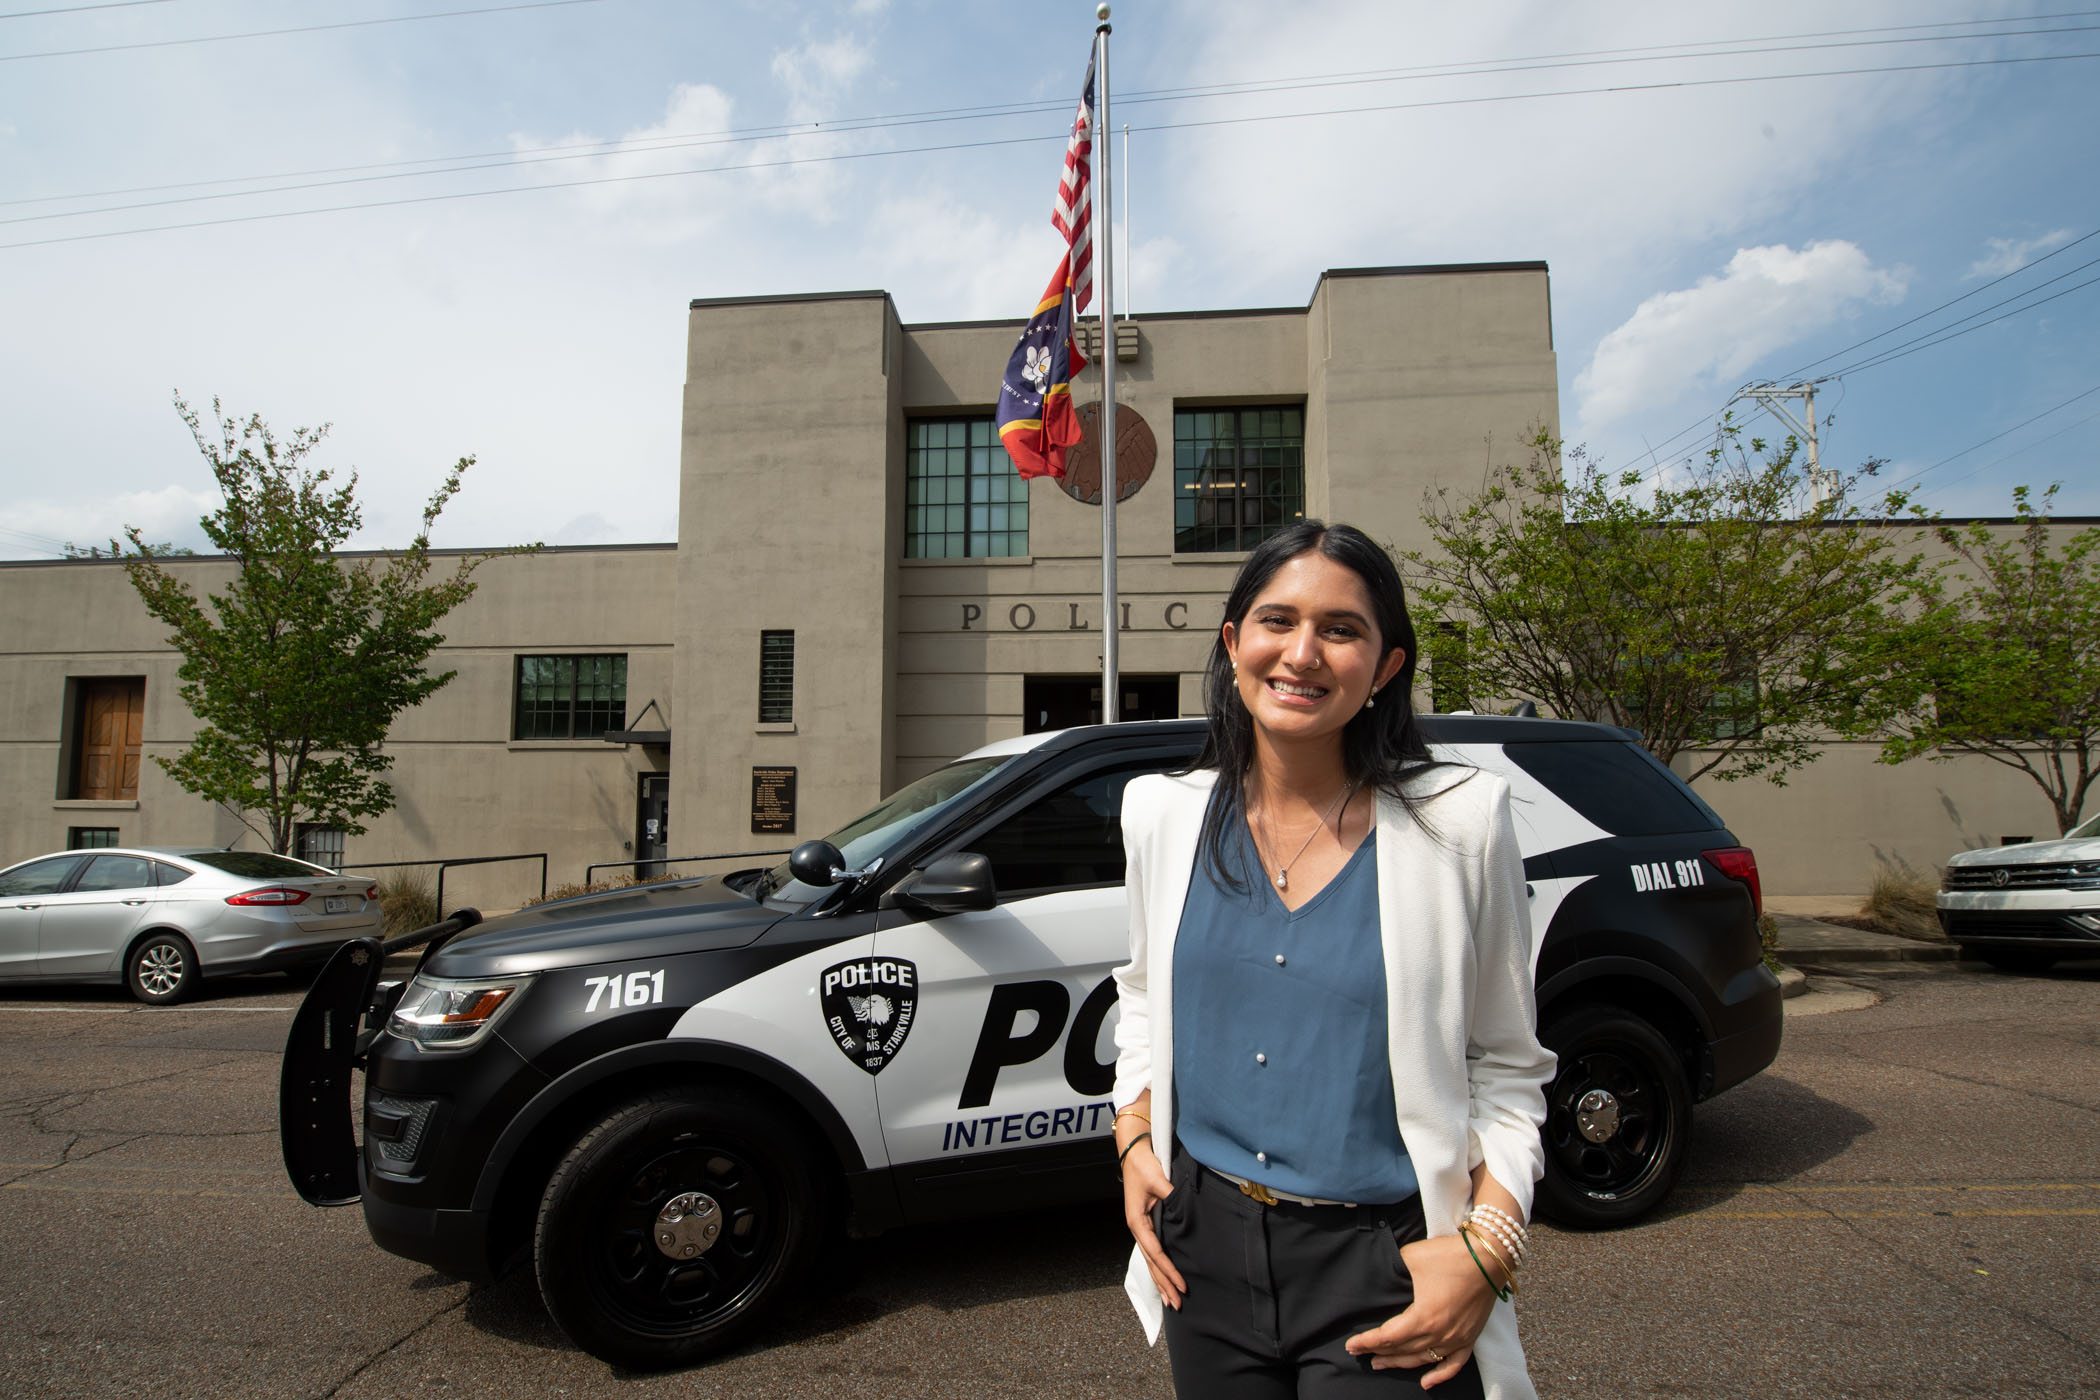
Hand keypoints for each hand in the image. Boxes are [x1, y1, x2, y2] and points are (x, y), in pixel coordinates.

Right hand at [1119, 1138, 1185, 1309]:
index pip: (1156, 1252)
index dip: (1169, 1270)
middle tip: (1177, 1304)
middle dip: (1164, 1284)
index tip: (1182, 1284)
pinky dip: (1159, 1267)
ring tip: (1170, 1301)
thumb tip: (1188, 1210)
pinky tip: (1164, 1279)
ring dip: (1161, 1281)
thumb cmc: (1144, 1166)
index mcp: (1137, 1222)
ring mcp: (1141, 1228)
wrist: (1134, 1154)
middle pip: (1152, 1263)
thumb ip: (1173, 1196)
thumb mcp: (1159, 1180)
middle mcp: (1137, 1229)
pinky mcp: (1146, 1224)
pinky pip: (1153, 1251)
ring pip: (1151, 1261)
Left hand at [1342, 1233, 1496, 1388]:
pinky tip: (1426, 1383)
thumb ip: (1394, 1269)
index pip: (1388, 1336)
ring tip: (1381, 1363)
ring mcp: (1457, 1338)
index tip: (1352, 1345)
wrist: (1489, 1257)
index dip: (1367, 1342)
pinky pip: (1454, 1364)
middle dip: (1379, 1352)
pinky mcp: (1470, 1338)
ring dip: (1400, 1363)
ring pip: (1422, 1359)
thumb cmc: (1451, 1255)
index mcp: (1423, 1317)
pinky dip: (1440, 1375)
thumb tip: (1384, 1274)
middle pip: (1402, 1349)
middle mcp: (1439, 1333)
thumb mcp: (1412, 1257)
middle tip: (1361, 1353)